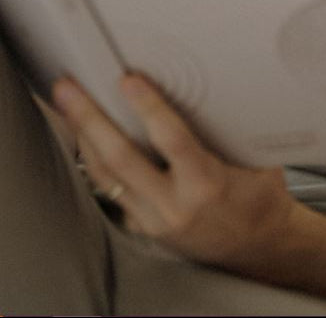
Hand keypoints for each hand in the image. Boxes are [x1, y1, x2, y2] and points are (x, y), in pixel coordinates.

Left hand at [52, 74, 298, 268]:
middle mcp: (174, 205)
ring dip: (83, 137)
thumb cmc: (259, 197)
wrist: (258, 245)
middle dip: (90, 119)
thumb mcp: (254, 160)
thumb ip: (227, 131)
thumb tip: (206, 86)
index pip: (171, 140)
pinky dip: (95, 161)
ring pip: (106, 176)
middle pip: (121, 158)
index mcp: (207, 183)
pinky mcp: (142, 227)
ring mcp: (153, 220)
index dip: (148, 108)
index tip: (128, 80)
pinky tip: (85, 137)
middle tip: (69, 89)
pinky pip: (111, 190)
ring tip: (66, 104)